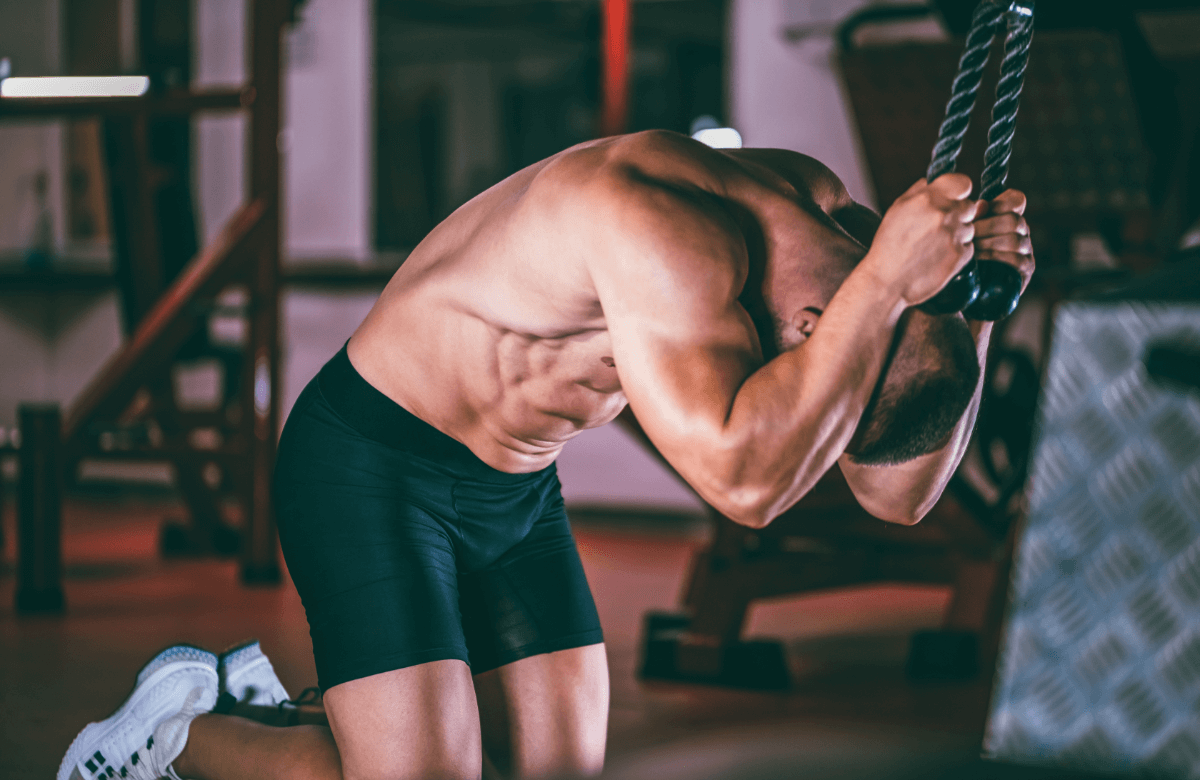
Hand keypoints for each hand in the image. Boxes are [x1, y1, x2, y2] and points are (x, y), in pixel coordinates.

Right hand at [866, 174, 983, 307]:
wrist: (886, 281)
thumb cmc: (888, 245)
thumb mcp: (896, 209)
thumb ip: (919, 190)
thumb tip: (934, 181)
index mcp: (928, 198)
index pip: (964, 183)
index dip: (959, 191)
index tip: (953, 198)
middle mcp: (944, 214)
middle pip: (968, 206)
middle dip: (957, 214)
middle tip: (937, 228)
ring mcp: (955, 235)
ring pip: (969, 227)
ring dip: (957, 233)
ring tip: (934, 245)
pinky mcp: (961, 255)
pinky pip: (969, 246)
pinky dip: (957, 250)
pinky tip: (938, 256)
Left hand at [973, 188, 1034, 295]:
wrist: (966, 293)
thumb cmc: (963, 257)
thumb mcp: (964, 235)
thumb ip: (973, 218)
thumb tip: (980, 205)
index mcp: (1008, 217)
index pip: (1016, 200)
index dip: (1000, 203)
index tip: (981, 210)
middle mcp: (1021, 231)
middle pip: (1013, 220)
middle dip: (987, 226)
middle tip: (967, 234)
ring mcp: (1026, 250)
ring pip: (1015, 240)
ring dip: (989, 243)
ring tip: (970, 248)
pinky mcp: (1026, 269)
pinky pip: (1017, 259)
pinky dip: (996, 258)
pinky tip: (979, 260)